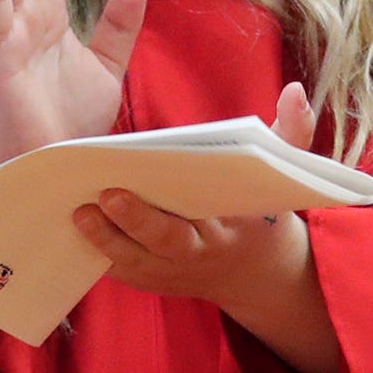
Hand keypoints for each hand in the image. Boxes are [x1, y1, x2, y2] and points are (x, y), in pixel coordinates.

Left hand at [74, 83, 343, 372]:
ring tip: (81, 214)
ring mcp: (175, 273)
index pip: (210, 213)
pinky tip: (77, 231)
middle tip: (108, 195)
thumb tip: (295, 90)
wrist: (258, 274)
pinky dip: (100, 255)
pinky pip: (123, 272)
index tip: (159, 174)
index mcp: (234, 225)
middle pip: (168, 241)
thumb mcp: (285, 174)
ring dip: (107, 240)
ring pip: (137, 261)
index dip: (186, 198)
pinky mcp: (153, 282)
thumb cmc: (264, 212)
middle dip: (138, 220)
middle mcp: (203, 253)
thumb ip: (292, 131)